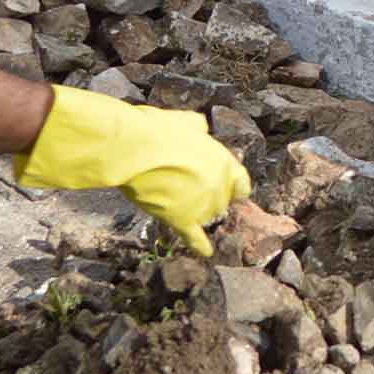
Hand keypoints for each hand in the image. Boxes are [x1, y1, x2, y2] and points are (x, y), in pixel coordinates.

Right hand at [15, 87, 250, 254]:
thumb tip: (201, 127)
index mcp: (223, 162)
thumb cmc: (156, 131)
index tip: (227, 186)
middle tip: (192, 191)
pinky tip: (206, 252)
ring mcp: (202, 206)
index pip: (240, 182)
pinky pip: (195, 238)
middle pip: (222, 202)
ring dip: (198, 212)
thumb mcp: (185, 121)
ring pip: (207, 217)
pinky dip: (200, 246)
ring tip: (182, 204)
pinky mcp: (182, 220)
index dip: (232, 184)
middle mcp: (218, 187)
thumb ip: (197, 128)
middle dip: (211, 197)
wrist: (133, 151)